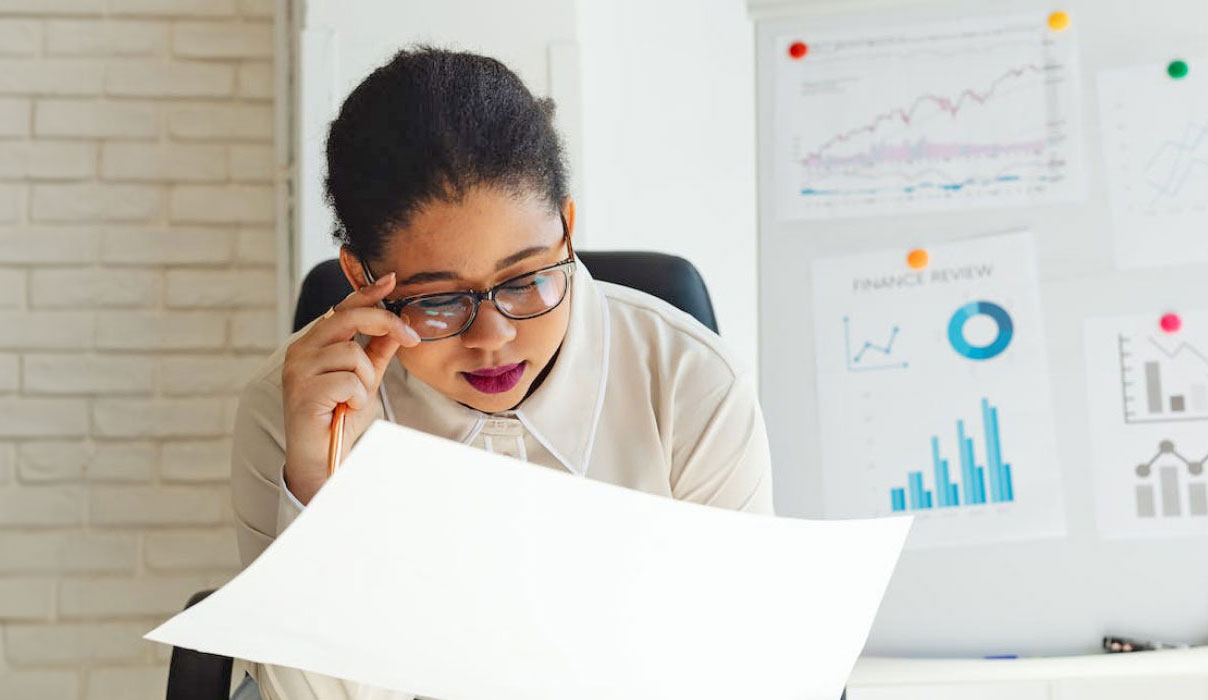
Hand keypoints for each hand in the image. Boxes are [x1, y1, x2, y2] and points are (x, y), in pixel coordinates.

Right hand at [281, 272, 419, 503]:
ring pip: (352, 353)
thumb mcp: (365, 379)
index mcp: (314, 344)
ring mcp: (298, 369)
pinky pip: (349, 380)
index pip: (342, 308)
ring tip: (354, 398)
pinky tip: (345, 409)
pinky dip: (357, 397)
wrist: (321, 458)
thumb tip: (397, 325)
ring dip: (365, 379)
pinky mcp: (302, 390)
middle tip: (411, 336)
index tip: (392, 280)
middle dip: (386, 323)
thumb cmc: (340, 418)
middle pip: (348, 318)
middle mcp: (301, 351)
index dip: (367, 293)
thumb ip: (377, 351)